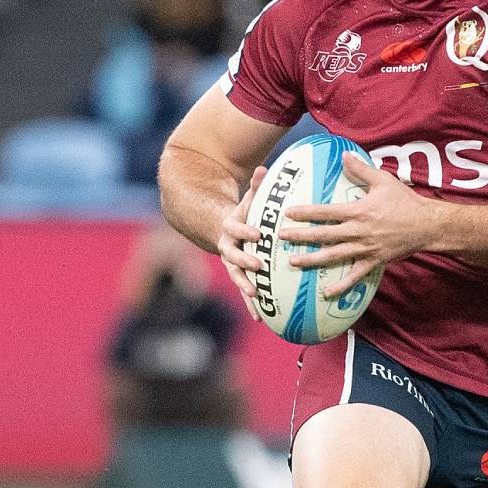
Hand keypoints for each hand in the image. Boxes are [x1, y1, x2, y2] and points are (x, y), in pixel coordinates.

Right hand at [217, 165, 265, 304]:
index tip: (258, 234)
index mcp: (230, 228)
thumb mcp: (248, 200)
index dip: (245, 231)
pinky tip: (261, 319)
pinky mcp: (238, 277)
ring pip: (236, 276)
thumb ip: (256, 187)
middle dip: (244, 261)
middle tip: (258, 266)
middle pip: (233, 256)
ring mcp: (231, 264)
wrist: (223, 230)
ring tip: (255, 295)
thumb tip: (264, 169)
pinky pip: (244, 291)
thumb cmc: (244, 214)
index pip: (235, 228)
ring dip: (245, 286)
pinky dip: (252, 305)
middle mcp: (227, 247)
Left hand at [279, 152, 439, 297]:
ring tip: (293, 261)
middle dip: (301, 236)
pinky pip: (354, 276)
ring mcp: (365, 248)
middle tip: (281, 237)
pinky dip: (340, 286)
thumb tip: (343, 155)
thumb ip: (361, 169)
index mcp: (358, 211)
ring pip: (334, 256)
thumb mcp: (384, 180)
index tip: (288, 213)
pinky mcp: (374, 261)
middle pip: (324, 235)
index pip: (326, 212)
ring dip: (312, 259)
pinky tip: (326, 294)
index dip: (306, 212)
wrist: (427, 225)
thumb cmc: (405, 201)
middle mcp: (358, 231)